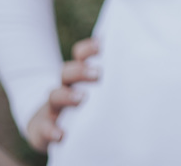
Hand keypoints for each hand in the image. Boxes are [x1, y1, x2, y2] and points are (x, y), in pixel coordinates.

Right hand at [24, 37, 99, 151]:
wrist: (47, 127)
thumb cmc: (81, 107)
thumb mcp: (93, 91)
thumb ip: (109, 81)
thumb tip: (137, 71)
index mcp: (78, 76)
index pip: (80, 56)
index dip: (88, 49)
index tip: (101, 46)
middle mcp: (64, 88)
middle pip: (67, 72)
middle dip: (81, 71)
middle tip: (98, 73)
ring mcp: (52, 107)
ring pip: (55, 96)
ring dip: (68, 96)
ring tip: (82, 98)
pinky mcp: (43, 127)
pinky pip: (44, 128)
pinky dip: (51, 131)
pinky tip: (61, 135)